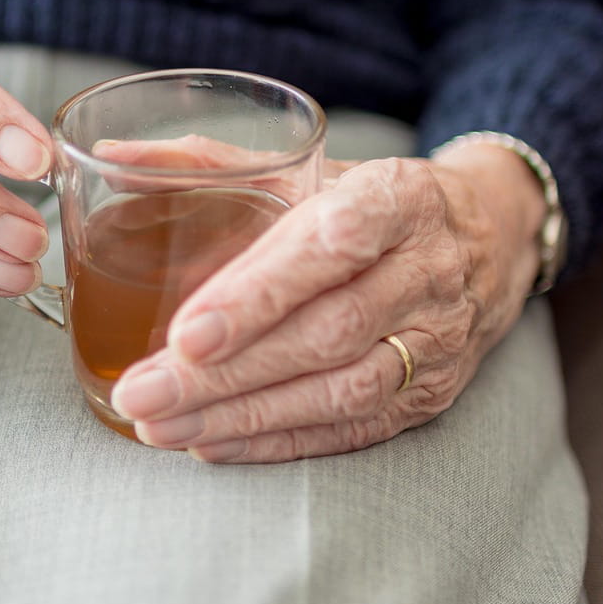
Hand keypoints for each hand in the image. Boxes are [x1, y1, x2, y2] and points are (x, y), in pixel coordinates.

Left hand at [109, 147, 545, 462]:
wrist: (490, 237)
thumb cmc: (373, 200)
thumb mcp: (310, 165)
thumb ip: (211, 162)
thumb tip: (113, 159)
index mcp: (396, 198)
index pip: (331, 247)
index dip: (259, 293)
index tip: (187, 331)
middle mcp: (425, 271)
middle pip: (326, 332)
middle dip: (226, 372)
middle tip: (144, 391)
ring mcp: (436, 341)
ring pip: (340, 391)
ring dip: (244, 417)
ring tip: (161, 426)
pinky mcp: (431, 395)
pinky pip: (353, 430)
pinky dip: (277, 442)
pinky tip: (212, 443)